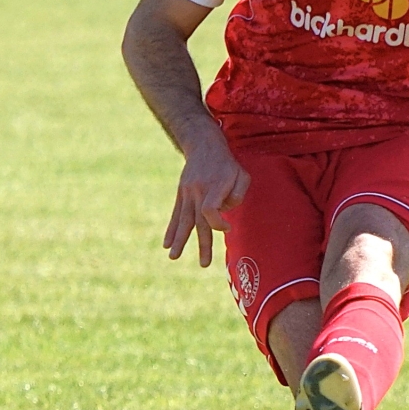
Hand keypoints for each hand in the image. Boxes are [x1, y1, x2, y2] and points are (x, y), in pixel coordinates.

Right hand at [164, 128, 249, 267]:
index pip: (210, 211)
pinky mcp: (181, 193)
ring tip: (173, 257)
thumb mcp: (242, 175)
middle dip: (202, 244)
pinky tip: (166, 244)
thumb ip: (238, 196)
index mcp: (214, 186)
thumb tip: (226, 213)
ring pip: (184, 220)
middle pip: (198, 221)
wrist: (204, 145)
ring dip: (180, 240)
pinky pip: (176, 214)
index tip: (227, 227)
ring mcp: (187, 192)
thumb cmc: (228, 164)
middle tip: (204, 264)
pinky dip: (171, 230)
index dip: (218, 223)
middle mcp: (198, 191)